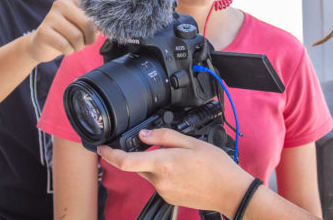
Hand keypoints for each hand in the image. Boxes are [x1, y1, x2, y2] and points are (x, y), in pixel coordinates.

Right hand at [28, 0, 96, 61]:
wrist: (42, 44)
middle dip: (89, 39)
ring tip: (73, 45)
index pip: (95, 12)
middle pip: (88, 24)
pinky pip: (65, 46)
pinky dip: (69, 51)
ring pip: (77, 37)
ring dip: (78, 47)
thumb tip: (105, 25)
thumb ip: (96, 23)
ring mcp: (51, 16)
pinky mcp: (43, 31)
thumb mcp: (84, 26)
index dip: (97, 28)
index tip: (92, 33)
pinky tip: (64, 48)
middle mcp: (61, 3)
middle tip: (84, 43)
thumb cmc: (68, 34)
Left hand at [98, 128, 252, 215]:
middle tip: (165, 147)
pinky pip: (160, 182)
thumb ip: (164, 136)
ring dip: (157, 164)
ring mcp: (164, 191)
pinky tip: (184, 171)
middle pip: (139, 165)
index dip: (109, 154)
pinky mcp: (169, 198)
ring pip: (150, 173)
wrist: (230, 191)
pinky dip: (166, 174)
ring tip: (183, 159)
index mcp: (163, 163)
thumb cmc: (215, 165)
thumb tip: (144, 135)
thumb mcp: (191, 141)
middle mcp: (160, 180)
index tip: (102, 147)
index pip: (126, 161)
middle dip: (144, 155)